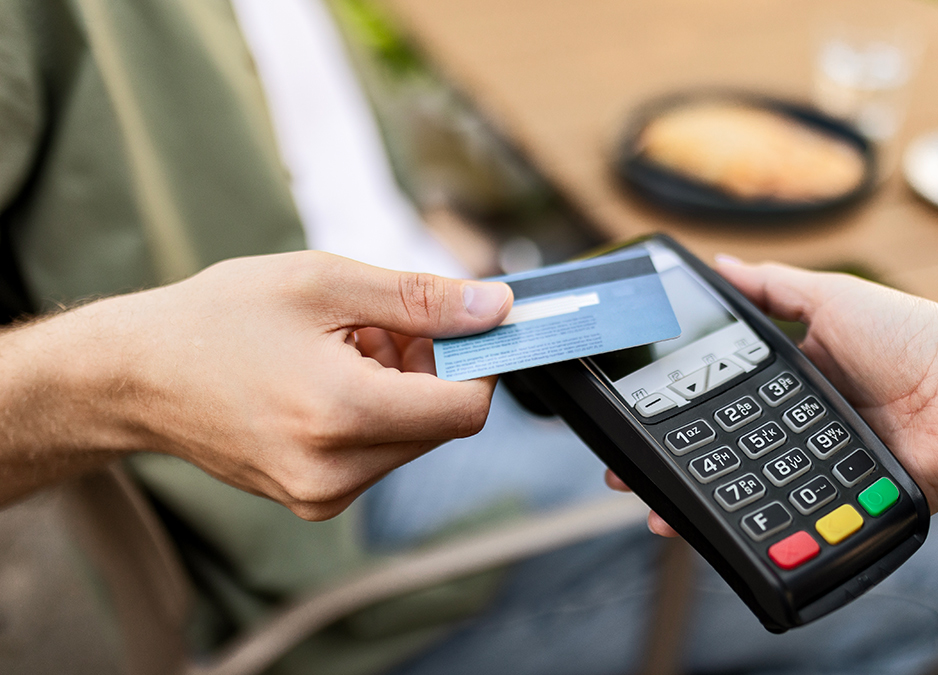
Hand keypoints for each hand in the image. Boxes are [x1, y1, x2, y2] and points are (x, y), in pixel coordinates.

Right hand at [0, 251, 511, 518]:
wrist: (136, 375)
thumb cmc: (221, 318)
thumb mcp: (325, 283)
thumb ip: (421, 299)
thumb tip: (496, 308)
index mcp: (342, 414)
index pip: (465, 409)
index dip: (481, 362)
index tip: (468, 325)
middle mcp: (335, 471)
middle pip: (440, 422)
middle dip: (431, 368)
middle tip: (381, 324)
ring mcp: (322, 494)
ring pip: (412, 437)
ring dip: (402, 388)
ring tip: (345, 346)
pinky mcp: (313, 499)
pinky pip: (378, 453)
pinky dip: (374, 412)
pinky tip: (330, 377)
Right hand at [607, 257, 937, 536]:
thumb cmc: (914, 335)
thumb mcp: (832, 297)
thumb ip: (774, 286)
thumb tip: (720, 263)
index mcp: (797, 378)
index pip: (725, 398)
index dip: (682, 411)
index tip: (639, 422)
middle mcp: (803, 423)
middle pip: (728, 449)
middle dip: (678, 465)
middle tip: (628, 476)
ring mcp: (821, 465)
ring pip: (752, 489)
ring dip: (706, 505)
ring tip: (660, 516)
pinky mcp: (845, 500)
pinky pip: (794, 516)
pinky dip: (758, 529)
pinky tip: (719, 537)